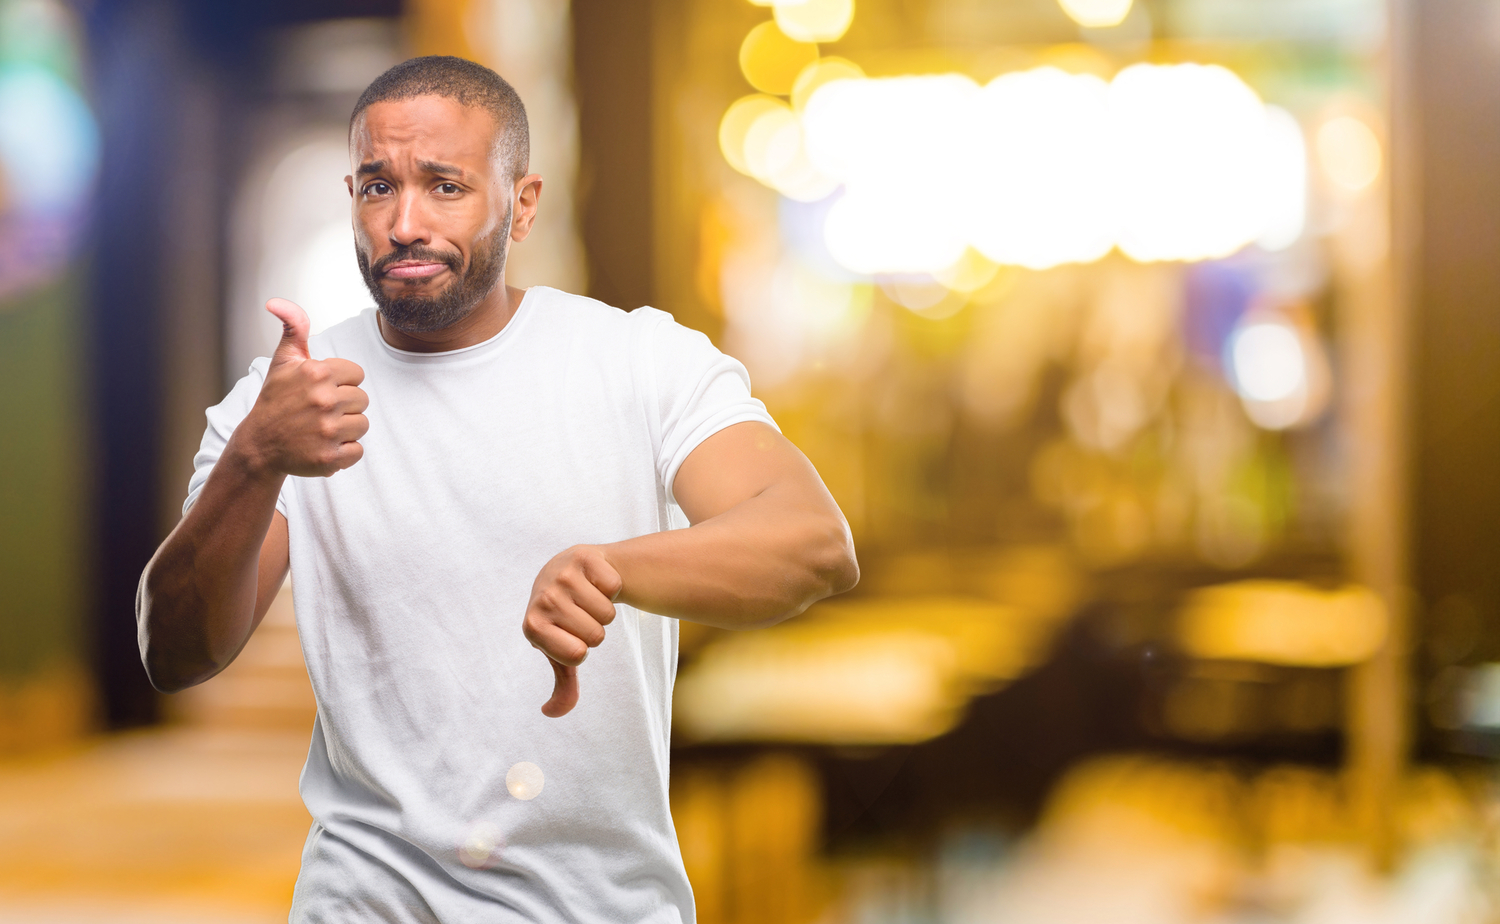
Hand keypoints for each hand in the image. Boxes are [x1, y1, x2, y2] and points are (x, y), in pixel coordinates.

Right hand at [234, 298, 368, 477]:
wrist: (259, 445)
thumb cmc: (276, 400)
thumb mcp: (283, 361)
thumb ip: (293, 328)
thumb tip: (275, 301)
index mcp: (316, 373)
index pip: (357, 374)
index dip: (341, 382)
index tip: (321, 390)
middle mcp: (323, 400)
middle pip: (362, 399)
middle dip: (344, 405)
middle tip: (319, 411)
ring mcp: (327, 431)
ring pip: (362, 425)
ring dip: (346, 429)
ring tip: (320, 428)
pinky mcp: (329, 458)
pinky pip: (358, 451)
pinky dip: (344, 452)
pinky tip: (322, 446)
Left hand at [522, 546, 622, 716]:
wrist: (569, 572)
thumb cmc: (566, 620)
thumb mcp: (561, 653)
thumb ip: (562, 687)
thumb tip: (549, 713)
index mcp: (532, 627)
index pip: (577, 654)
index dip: (582, 648)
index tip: (570, 634)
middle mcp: (543, 599)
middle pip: (596, 635)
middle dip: (595, 630)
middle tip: (581, 615)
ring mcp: (562, 575)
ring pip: (608, 612)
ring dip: (605, 609)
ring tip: (588, 598)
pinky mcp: (583, 556)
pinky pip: (615, 585)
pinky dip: (612, 586)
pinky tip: (596, 581)